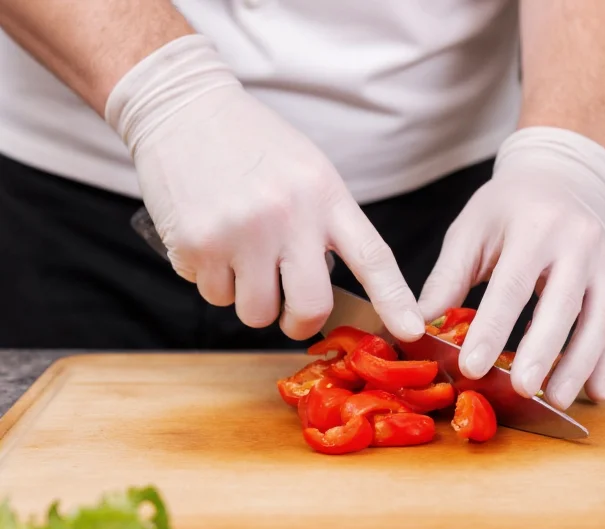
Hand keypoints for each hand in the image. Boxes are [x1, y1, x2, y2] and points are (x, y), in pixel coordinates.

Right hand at [104, 35, 424, 341]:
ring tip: (240, 256)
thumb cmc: (252, 143)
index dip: (394, 300)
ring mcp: (240, 233)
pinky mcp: (197, 246)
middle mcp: (288, 216)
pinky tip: (210, 240)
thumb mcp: (309, 170)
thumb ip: (327, 223)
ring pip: (256, 312)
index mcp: (325, 195)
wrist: (182, 108)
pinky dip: (212, 279)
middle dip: (301, 322)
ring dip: (249, 298)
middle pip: (312, 307)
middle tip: (290, 312)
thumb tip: (331, 283)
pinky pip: (213, 295)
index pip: (372, 257)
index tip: (410, 331)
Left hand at [418, 127, 604, 408]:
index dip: (492, 329)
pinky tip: (594, 391)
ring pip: (599, 320)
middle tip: (522, 390)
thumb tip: (416, 327)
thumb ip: (447, 279)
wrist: (564, 174)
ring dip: (579, 365)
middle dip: (542, 352)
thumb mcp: (471, 230)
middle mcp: (578, 242)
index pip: (512, 285)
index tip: (473, 366)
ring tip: (557, 400)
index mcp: (535, 226)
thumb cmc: (508, 206)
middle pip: (563, 305)